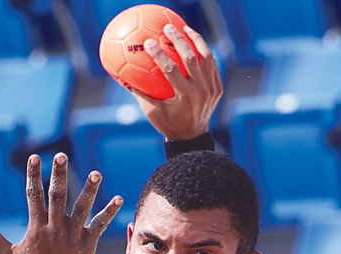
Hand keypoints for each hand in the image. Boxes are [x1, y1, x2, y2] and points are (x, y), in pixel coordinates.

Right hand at [0, 153, 122, 253]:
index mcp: (36, 228)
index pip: (33, 195)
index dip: (33, 175)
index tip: (35, 158)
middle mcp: (54, 228)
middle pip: (56, 196)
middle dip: (58, 175)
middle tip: (61, 155)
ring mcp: (72, 236)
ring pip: (81, 208)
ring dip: (89, 190)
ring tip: (96, 173)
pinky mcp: (87, 244)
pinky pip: (100, 225)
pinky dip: (109, 212)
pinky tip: (119, 198)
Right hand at [129, 25, 222, 141]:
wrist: (192, 138)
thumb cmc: (168, 125)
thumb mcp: (151, 112)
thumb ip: (139, 94)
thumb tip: (122, 77)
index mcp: (185, 97)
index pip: (171, 70)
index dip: (160, 55)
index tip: (149, 43)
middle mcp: (201, 91)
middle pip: (190, 58)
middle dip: (178, 40)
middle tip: (167, 28)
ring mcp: (212, 88)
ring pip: (206, 57)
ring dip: (195, 39)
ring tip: (184, 28)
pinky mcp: (218, 87)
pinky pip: (212, 64)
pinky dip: (204, 51)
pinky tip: (194, 41)